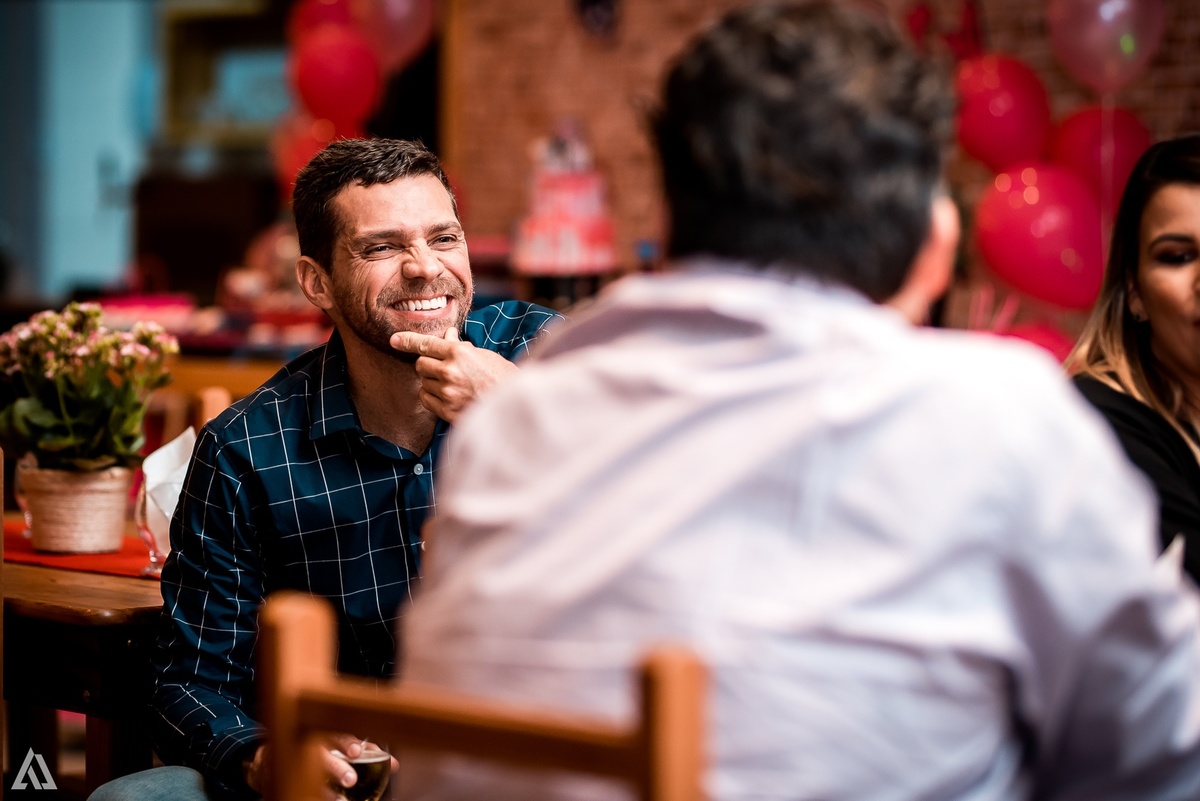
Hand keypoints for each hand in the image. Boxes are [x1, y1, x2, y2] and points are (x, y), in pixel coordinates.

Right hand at [242, 736, 398, 794]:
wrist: (269, 758)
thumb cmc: (315, 748)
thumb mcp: (338, 745)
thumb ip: (366, 752)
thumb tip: (395, 764)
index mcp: (322, 732)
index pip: (336, 733)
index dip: (346, 741)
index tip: (356, 749)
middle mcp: (308, 746)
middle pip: (322, 755)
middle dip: (336, 766)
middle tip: (350, 778)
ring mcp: (294, 763)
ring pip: (310, 774)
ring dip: (325, 789)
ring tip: (339, 799)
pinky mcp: (286, 777)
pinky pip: (300, 785)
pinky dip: (315, 794)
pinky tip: (325, 800)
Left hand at [390, 327, 517, 422]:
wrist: (515, 407)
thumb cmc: (503, 378)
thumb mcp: (484, 356)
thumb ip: (461, 347)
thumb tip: (447, 335)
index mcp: (459, 353)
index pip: (425, 344)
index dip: (408, 341)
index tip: (395, 339)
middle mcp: (450, 371)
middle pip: (420, 364)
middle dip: (428, 365)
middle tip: (442, 368)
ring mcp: (447, 393)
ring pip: (423, 383)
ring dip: (432, 382)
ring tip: (451, 385)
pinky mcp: (447, 411)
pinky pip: (426, 400)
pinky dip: (431, 397)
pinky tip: (446, 396)